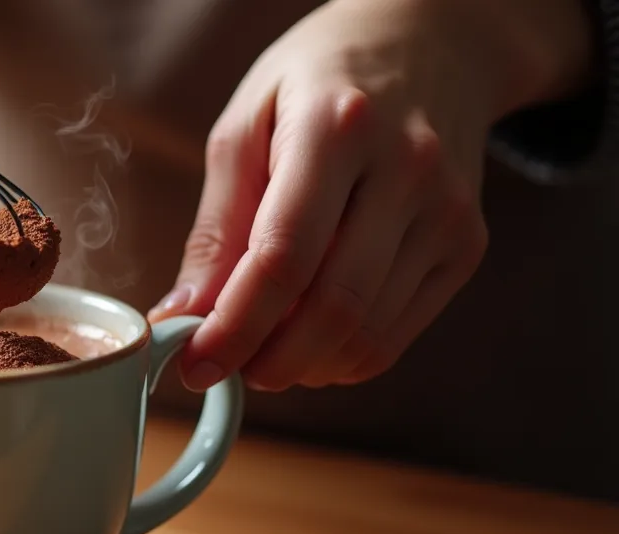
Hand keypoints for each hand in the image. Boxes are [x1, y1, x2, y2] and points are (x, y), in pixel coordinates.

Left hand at [149, 0, 593, 391]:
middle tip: (221, 370)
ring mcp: (448, 213)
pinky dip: (342, 359)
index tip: (193, 362)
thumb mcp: (246, 126)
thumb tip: (184, 315)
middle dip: (265, 359)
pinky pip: (397, 335)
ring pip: (368, 333)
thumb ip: (216, 225)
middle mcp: (407, 170)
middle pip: (332, 306)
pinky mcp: (467, 246)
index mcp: (337, 128)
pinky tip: (307, 345)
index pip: (283, 255)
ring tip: (258, 354)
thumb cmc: (318, 83)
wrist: (431, 44)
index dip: (234, 325)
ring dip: (301, 367)